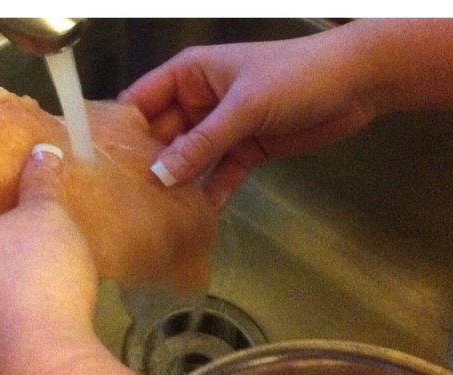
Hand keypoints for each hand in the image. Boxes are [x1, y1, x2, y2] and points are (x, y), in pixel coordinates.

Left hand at [0, 146, 289, 374]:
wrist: (40, 368)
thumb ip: (40, 179)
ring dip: (5, 236)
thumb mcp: (46, 215)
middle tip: (34, 180)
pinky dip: (10, 270)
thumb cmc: (34, 279)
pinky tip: (45, 266)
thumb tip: (42, 155)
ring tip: (45, 221)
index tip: (12, 143)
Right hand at [119, 30, 376, 205]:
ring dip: (175, 187)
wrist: (355, 84)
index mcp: (189, 75)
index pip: (141, 101)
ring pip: (188, 162)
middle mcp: (198, 102)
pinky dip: (207, 196)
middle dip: (145, 167)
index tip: (98, 165)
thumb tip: (160, 176)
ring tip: (152, 220)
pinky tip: (192, 222)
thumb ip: (202, 143)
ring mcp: (221, 129)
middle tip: (122, 205)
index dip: (119, 129)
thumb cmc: (296, 77)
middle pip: (161, 137)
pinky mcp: (243, 152)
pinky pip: (217, 177)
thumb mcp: (243, 108)